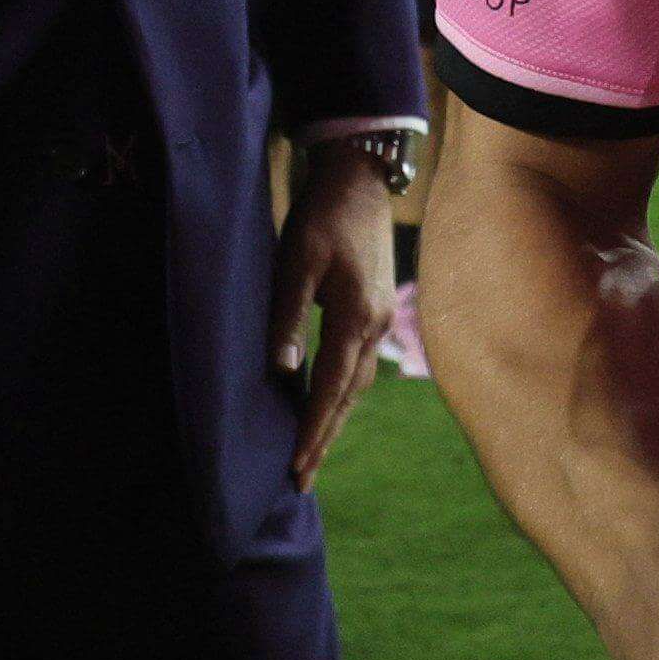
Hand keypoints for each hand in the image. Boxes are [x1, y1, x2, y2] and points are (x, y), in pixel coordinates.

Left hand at [273, 147, 394, 486]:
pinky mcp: (371, 310)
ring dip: (332, 421)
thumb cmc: (323, 215)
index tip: (296, 467)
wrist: (360, 179)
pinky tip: (324, 404)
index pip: (330, 388)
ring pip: (354, 385)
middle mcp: (373, 326)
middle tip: (301, 480)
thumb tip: (281, 371)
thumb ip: (287, 316)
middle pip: (347, 397)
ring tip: (311, 454)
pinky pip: (356, 366)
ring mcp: (377, 319)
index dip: (311, 430)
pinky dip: (339, 394)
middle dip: (324, 440)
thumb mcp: (296, 261)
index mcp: (355, 317)